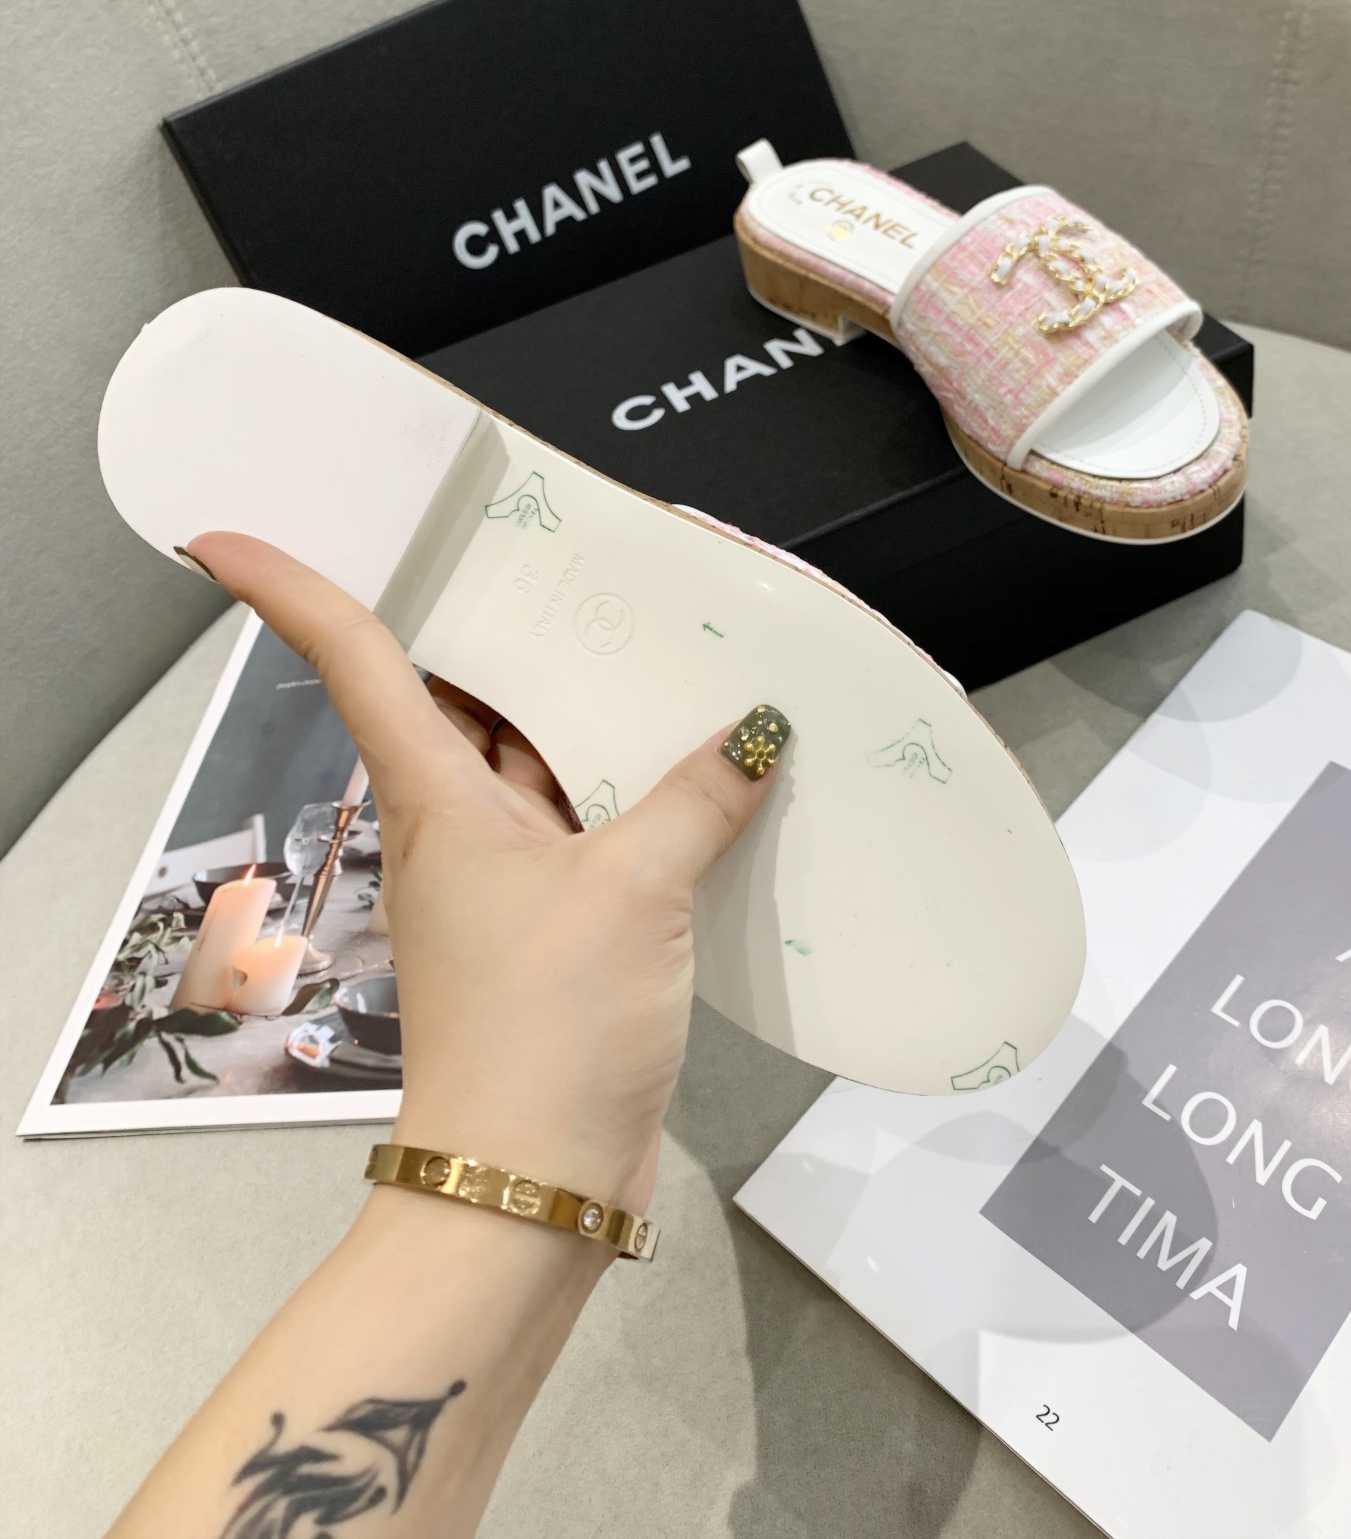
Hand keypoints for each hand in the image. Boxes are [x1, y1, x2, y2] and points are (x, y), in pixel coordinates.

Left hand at [189, 532, 783, 1214]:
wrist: (533, 1185)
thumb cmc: (547, 1023)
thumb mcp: (632, 891)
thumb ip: (696, 798)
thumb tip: (756, 730)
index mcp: (436, 794)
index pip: (354, 659)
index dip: (291, 588)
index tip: (225, 536)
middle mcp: (455, 825)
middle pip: (458, 697)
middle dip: (501, 628)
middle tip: (566, 550)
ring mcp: (504, 878)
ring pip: (534, 761)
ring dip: (588, 713)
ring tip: (665, 637)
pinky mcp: (557, 926)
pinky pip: (589, 826)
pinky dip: (636, 791)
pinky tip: (709, 767)